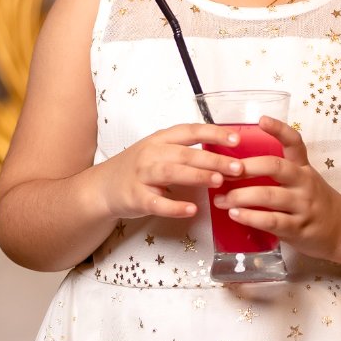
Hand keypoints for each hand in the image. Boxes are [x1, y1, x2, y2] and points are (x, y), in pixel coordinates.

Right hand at [90, 123, 248, 220]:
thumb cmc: (137, 169)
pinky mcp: (136, 197)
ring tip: (218, 182)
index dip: (213, 133)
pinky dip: (174, 206)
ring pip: (171, 173)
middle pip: (184, 153)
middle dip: (212, 160)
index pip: (189, 131)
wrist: (102, 187)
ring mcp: (141, 175)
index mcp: (159, 139)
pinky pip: (157, 202)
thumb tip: (224, 154)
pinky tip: (192, 209)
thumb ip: (185, 151)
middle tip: (237, 167)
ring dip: (196, 176)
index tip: (236, 139)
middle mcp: (150, 154)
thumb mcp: (158, 151)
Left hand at [215, 117, 340, 260]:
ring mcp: (303, 205)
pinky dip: (250, 217)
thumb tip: (235, 163)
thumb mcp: (304, 179)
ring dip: (240, 196)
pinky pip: (272, 221)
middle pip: (275, 167)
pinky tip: (235, 215)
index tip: (261, 119)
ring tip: (221, 200)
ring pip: (268, 196)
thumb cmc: (314, 201)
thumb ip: (279, 170)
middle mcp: (304, 182)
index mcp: (303, 167)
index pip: (294, 142)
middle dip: (246, 168)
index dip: (279, 129)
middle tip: (224, 171)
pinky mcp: (299, 228)